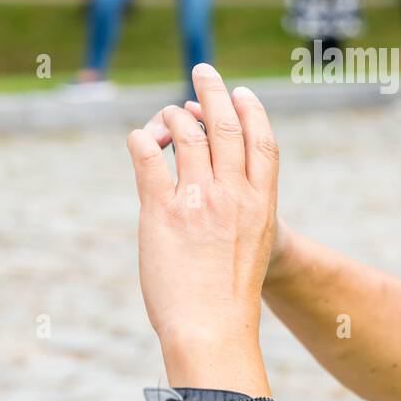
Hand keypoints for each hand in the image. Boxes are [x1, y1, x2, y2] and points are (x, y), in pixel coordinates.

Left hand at [126, 64, 279, 395]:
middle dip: (213, 92)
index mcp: (260, 203)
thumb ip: (240, 211)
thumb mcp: (250, 247)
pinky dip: (141, 140)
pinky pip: (147, 158)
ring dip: (170, 118)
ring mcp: (197, 200)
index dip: (252, 109)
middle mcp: (232, 194)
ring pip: (184, 134)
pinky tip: (138, 140)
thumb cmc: (229, 299)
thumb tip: (217, 187)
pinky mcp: (160, 212)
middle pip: (225, 126)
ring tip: (163, 119)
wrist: (210, 330)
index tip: (242, 92)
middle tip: (203, 70)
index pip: (262, 140)